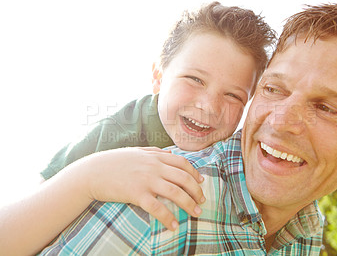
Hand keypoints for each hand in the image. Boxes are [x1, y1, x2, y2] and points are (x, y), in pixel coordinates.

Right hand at [76, 147, 204, 230]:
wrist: (92, 172)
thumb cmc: (114, 162)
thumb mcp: (136, 152)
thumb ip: (155, 152)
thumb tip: (171, 154)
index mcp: (155, 156)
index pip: (182, 163)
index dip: (195, 173)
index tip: (201, 181)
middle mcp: (154, 166)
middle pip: (183, 178)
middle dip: (197, 191)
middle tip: (202, 201)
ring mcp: (146, 180)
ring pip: (175, 192)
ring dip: (189, 204)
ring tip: (196, 213)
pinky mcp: (136, 194)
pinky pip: (157, 208)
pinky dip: (168, 218)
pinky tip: (174, 226)